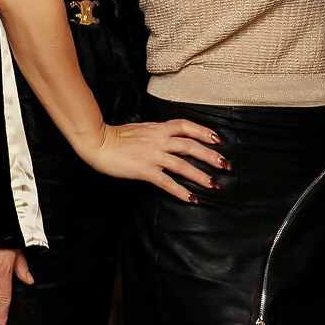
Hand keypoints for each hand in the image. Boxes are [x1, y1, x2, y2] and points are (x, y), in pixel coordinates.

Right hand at [86, 117, 227, 198]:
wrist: (98, 142)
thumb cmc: (116, 137)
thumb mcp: (141, 129)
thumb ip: (156, 133)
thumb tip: (169, 139)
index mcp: (158, 128)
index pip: (186, 126)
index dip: (205, 132)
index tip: (219, 140)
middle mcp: (158, 140)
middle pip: (191, 145)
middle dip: (211, 156)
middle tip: (226, 165)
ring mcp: (152, 155)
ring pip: (183, 164)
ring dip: (201, 175)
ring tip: (214, 184)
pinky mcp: (144, 170)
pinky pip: (166, 181)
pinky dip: (180, 191)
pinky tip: (190, 198)